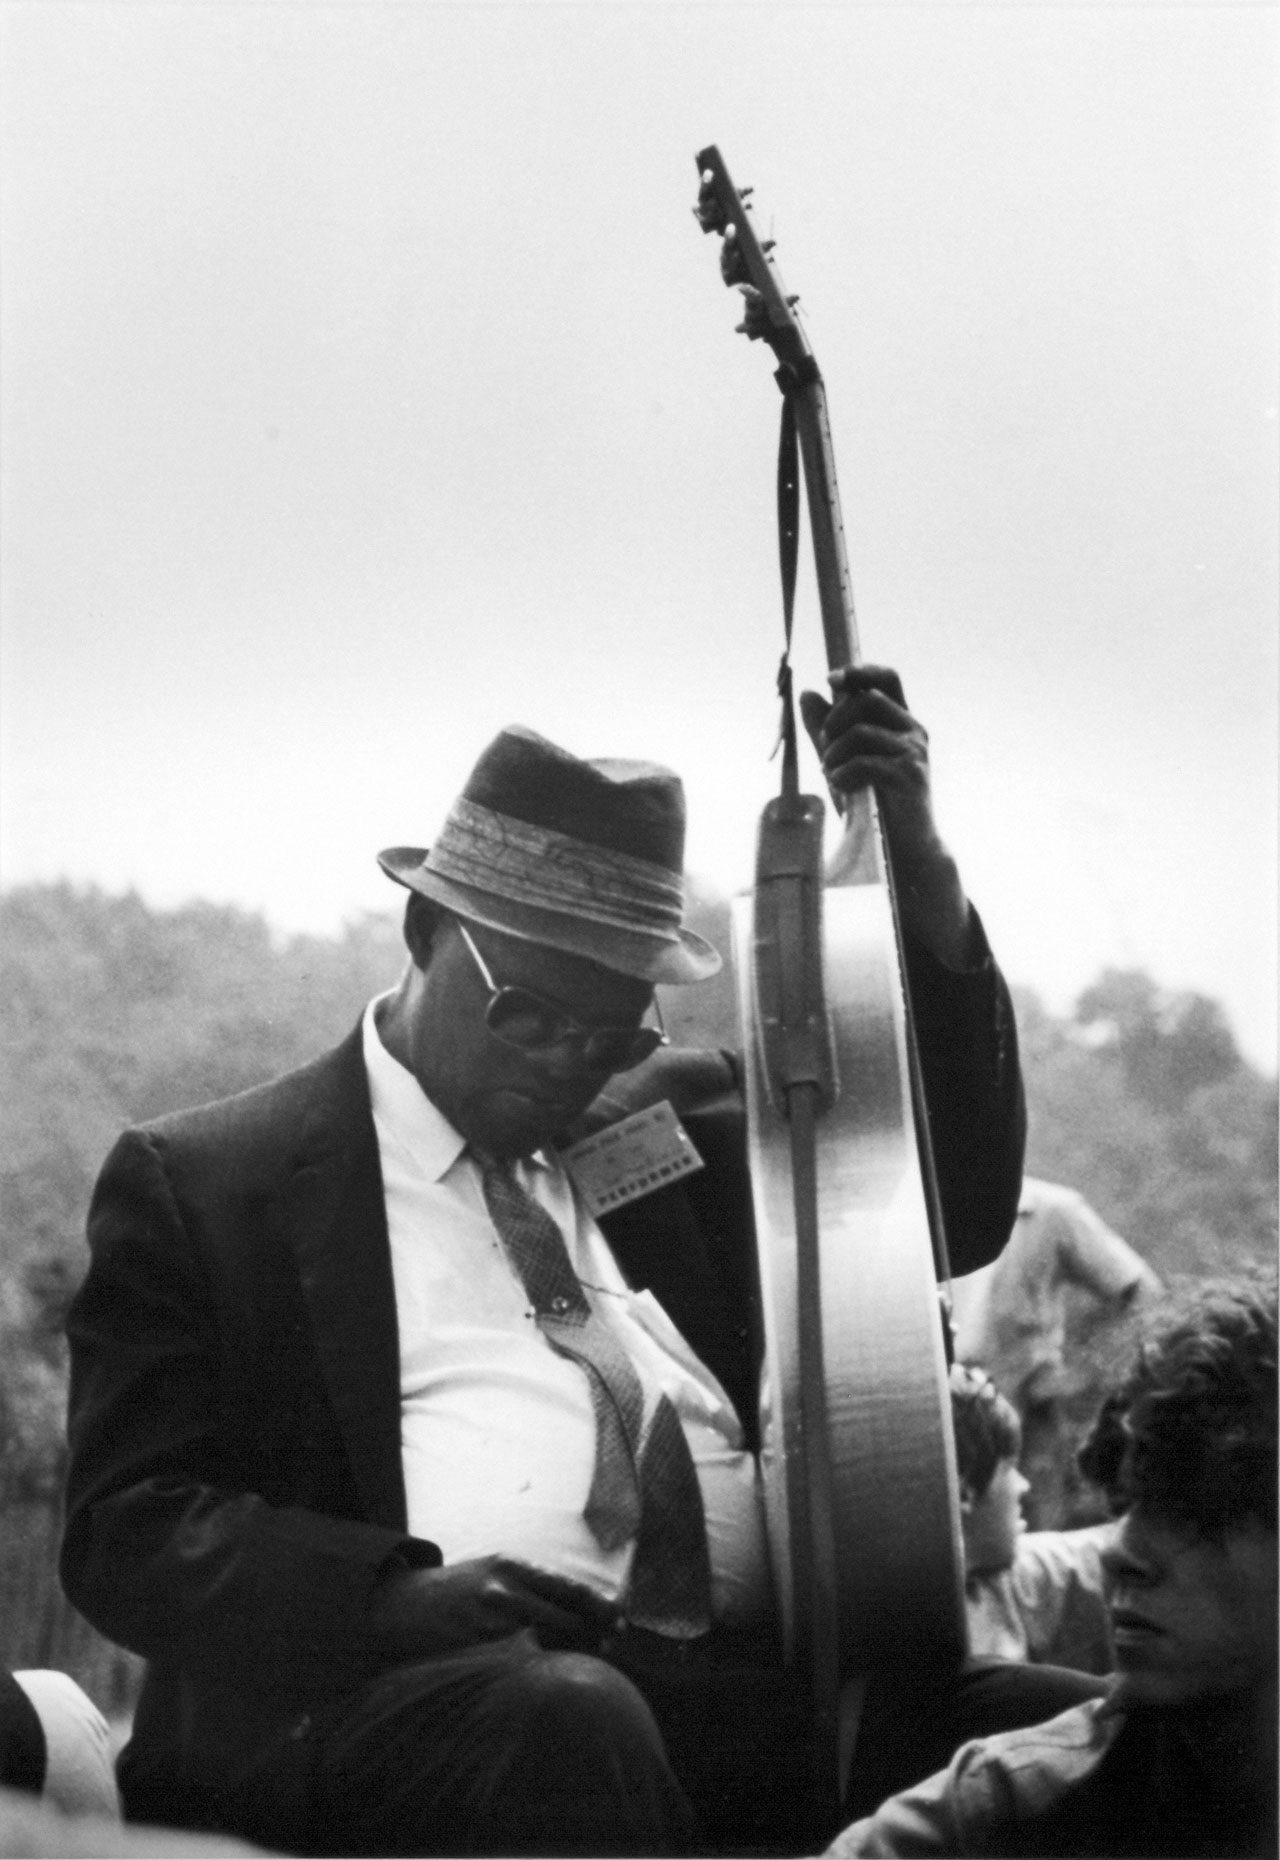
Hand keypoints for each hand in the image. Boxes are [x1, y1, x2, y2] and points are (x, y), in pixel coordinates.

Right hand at [366, 1554, 622, 1660]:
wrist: (402, 1605)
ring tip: (585, 1660)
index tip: (621, 1620)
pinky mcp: (474, 1653)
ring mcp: (488, 1625)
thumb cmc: (459, 1588)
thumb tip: (584, 1605)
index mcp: (512, 1566)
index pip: (569, 1587)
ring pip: (546, 1646)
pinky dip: (538, 1671)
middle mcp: (503, 1592)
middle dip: (591, 1636)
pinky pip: (518, 1667)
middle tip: (609, 1645)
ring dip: (569, 1655)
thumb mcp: (495, 1569)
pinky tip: (548, 1675)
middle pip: (565, 1620)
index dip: (600, 1607)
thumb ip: (534, 1583)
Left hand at [797, 665, 936, 852]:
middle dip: (834, 721)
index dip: (860, 671)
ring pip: (861, 730)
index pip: (888, 678)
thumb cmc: (873, 802)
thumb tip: (808, 693)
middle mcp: (913, 731)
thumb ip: (827, 728)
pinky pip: (865, 761)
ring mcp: (914, 752)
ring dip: (835, 752)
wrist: (903, 847)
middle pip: (867, 699)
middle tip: (824, 749)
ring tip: (831, 774)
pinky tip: (841, 787)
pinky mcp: (910, 776)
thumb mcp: (844, 759)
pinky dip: (843, 773)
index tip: (831, 680)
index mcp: (901, 722)